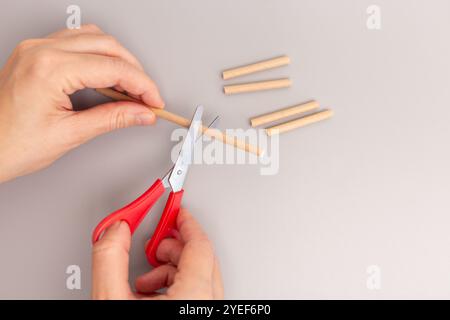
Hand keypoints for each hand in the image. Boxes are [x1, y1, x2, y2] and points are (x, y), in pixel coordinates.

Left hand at [0, 25, 163, 181]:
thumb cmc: (10, 144)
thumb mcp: (70, 134)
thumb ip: (112, 118)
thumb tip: (141, 113)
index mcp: (49, 69)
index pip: (113, 67)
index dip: (142, 85)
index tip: (154, 101)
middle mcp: (41, 51)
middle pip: (107, 45)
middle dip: (134, 71)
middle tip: (146, 97)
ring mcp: (36, 49)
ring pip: (94, 38)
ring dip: (118, 60)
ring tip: (129, 88)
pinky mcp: (35, 53)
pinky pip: (76, 42)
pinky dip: (98, 56)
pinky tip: (106, 76)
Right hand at [92, 208, 223, 299]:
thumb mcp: (111, 299)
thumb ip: (111, 258)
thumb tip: (115, 230)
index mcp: (194, 296)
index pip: (200, 245)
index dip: (184, 222)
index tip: (175, 210)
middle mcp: (208, 305)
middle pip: (201, 259)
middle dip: (173, 247)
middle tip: (154, 244)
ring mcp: (208, 312)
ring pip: (200, 277)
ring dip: (172, 269)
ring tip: (145, 279)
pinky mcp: (201, 318)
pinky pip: (198, 293)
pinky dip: (177, 287)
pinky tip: (152, 295)